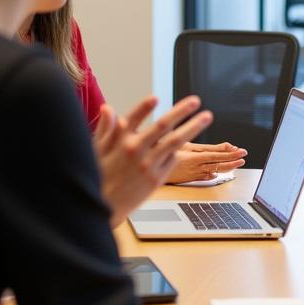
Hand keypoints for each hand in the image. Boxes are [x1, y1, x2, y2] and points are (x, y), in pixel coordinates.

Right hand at [93, 95, 212, 223]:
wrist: (106, 207)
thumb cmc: (100, 175)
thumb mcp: (97, 150)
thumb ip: (105, 128)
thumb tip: (108, 108)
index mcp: (120, 141)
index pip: (134, 118)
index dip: (144, 107)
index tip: (155, 97)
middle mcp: (135, 151)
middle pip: (162, 126)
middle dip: (181, 111)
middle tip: (195, 101)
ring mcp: (148, 165)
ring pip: (175, 142)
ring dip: (193, 127)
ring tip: (206, 116)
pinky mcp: (156, 178)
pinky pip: (172, 160)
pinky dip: (177, 151)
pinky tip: (180, 147)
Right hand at [167, 141, 246, 183]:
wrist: (148, 168)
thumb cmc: (163, 151)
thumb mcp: (184, 144)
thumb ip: (205, 146)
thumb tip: (224, 145)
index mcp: (194, 156)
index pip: (217, 155)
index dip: (230, 154)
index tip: (241, 150)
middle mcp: (195, 166)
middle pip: (218, 163)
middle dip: (232, 160)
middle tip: (244, 156)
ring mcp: (193, 173)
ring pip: (214, 171)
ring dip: (227, 167)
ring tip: (238, 164)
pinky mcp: (189, 178)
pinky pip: (204, 177)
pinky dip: (213, 174)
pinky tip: (218, 173)